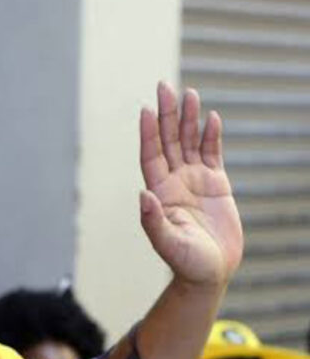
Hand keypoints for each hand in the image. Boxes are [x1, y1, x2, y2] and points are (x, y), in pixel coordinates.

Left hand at [139, 82, 242, 286]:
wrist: (210, 272)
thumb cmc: (186, 262)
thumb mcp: (168, 244)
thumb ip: (154, 221)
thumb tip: (144, 194)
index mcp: (160, 192)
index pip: (151, 155)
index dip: (149, 133)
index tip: (146, 109)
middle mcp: (174, 181)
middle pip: (168, 141)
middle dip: (167, 114)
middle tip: (165, 86)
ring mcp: (194, 180)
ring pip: (189, 142)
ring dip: (189, 119)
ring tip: (190, 93)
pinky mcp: (215, 184)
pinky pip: (212, 154)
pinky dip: (211, 136)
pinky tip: (211, 119)